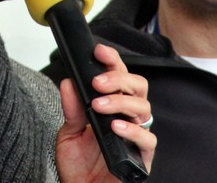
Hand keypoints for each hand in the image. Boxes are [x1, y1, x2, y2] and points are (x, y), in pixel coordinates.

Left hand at [55, 44, 155, 181]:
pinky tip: (116, 126)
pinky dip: (132, 129)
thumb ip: (72, 108)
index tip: (99, 51)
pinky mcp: (143, 156)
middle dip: (118, 78)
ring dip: (120, 101)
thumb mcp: (69, 132)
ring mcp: (137, 135)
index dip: (112, 60)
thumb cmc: (79, 166)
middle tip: (97, 82)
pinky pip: (147, 138)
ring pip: (143, 106)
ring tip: (99, 106)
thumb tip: (69, 82)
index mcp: (112, 106)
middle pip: (137, 85)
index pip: (119, 76)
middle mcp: (128, 117)